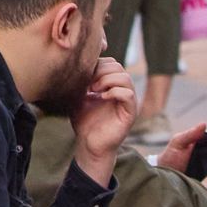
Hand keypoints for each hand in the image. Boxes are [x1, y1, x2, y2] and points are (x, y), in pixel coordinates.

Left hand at [70, 56, 138, 185]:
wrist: (88, 144)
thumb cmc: (84, 120)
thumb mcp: (79, 95)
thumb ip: (81, 80)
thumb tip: (76, 62)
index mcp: (112, 85)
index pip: (111, 63)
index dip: (97, 64)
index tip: (82, 74)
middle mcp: (122, 90)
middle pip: (118, 67)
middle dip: (100, 71)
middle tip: (87, 83)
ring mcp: (128, 102)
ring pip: (125, 78)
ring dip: (107, 80)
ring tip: (93, 89)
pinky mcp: (130, 113)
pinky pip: (128, 94)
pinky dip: (114, 92)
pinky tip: (101, 98)